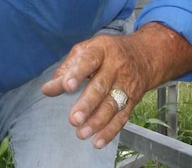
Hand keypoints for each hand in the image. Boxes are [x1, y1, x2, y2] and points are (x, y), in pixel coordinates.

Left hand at [40, 22, 191, 148]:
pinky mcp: (133, 100)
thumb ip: (66, 70)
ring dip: (97, 121)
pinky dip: (110, 131)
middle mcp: (115, 67)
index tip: (67, 86)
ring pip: (112, 104)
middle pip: (102, 86)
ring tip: (81, 133)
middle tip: (74, 119)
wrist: (144, 56)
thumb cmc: (106, 54)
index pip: (89, 60)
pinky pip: (122, 117)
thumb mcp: (86, 51)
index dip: (78, 73)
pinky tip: (97, 142)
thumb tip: (47, 90)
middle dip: (88, 104)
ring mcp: (126, 84)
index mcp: (101, 50)